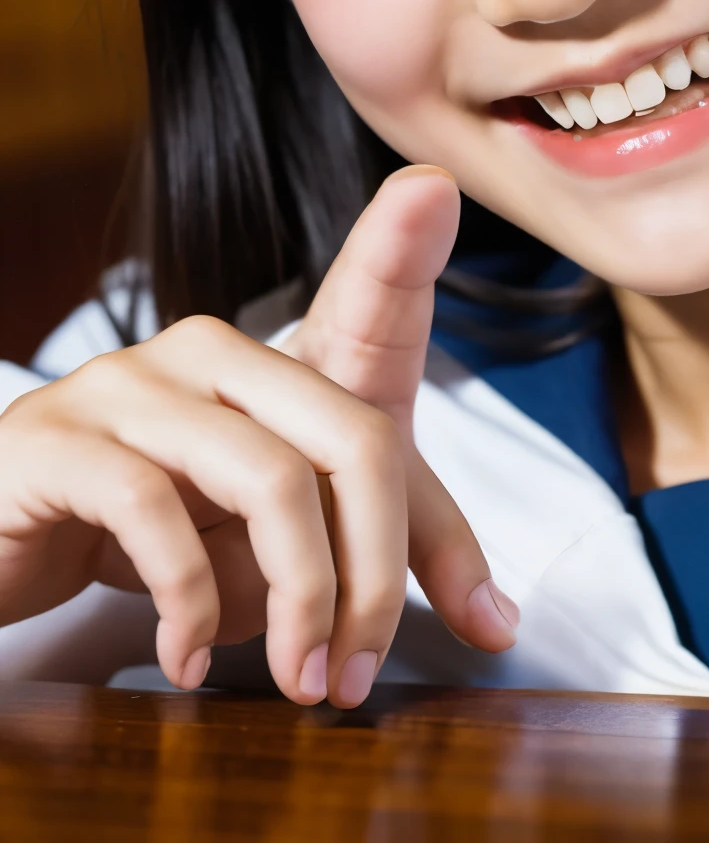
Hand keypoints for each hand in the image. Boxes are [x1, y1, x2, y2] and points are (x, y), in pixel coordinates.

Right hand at [0, 167, 514, 705]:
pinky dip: (188, 607)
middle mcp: (216, 350)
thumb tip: (500, 627)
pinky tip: (185, 658)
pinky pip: (156, 514)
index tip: (435, 188)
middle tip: (359, 670)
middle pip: (355, 438)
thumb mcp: (292, 541)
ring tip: (296, 678)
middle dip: (377, 573)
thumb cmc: (174, 530)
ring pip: (268, 481)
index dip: (400, 242)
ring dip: (295, 603)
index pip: (367, 296)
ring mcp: (132, 382)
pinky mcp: (59, 438)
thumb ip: (392, 560)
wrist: (11, 548)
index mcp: (284, 361)